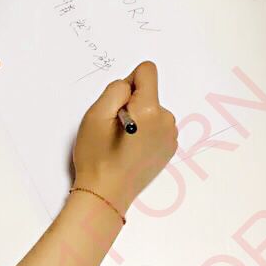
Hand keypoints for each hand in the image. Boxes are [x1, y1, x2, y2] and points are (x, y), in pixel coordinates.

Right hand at [72, 61, 177, 213]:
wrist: (106, 195)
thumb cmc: (97, 157)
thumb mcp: (95, 114)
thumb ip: (115, 89)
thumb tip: (130, 85)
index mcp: (150, 111)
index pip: (147, 71)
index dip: (128, 82)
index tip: (117, 104)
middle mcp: (166, 121)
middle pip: (149, 92)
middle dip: (131, 103)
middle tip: (114, 129)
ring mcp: (170, 136)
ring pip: (152, 109)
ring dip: (138, 118)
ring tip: (122, 141)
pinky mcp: (169, 147)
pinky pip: (156, 125)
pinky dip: (144, 131)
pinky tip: (131, 149)